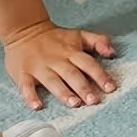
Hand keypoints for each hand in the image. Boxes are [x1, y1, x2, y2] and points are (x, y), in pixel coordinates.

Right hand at [0, 20, 119, 110]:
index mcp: (71, 52)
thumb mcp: (79, 35)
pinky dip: (30, 96)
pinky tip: (37, 106)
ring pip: (52, 81)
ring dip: (63, 92)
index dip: (100, 75)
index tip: (110, 88)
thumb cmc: (55, 38)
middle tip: (94, 101)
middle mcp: (56, 60)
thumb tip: (113, 52)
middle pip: (72, 74)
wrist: (24, 30)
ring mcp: (39, 67)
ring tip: (74, 104)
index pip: (88, 64)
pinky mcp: (23, 73)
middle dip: (84, 88)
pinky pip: (26, 86)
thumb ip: (99, 42)